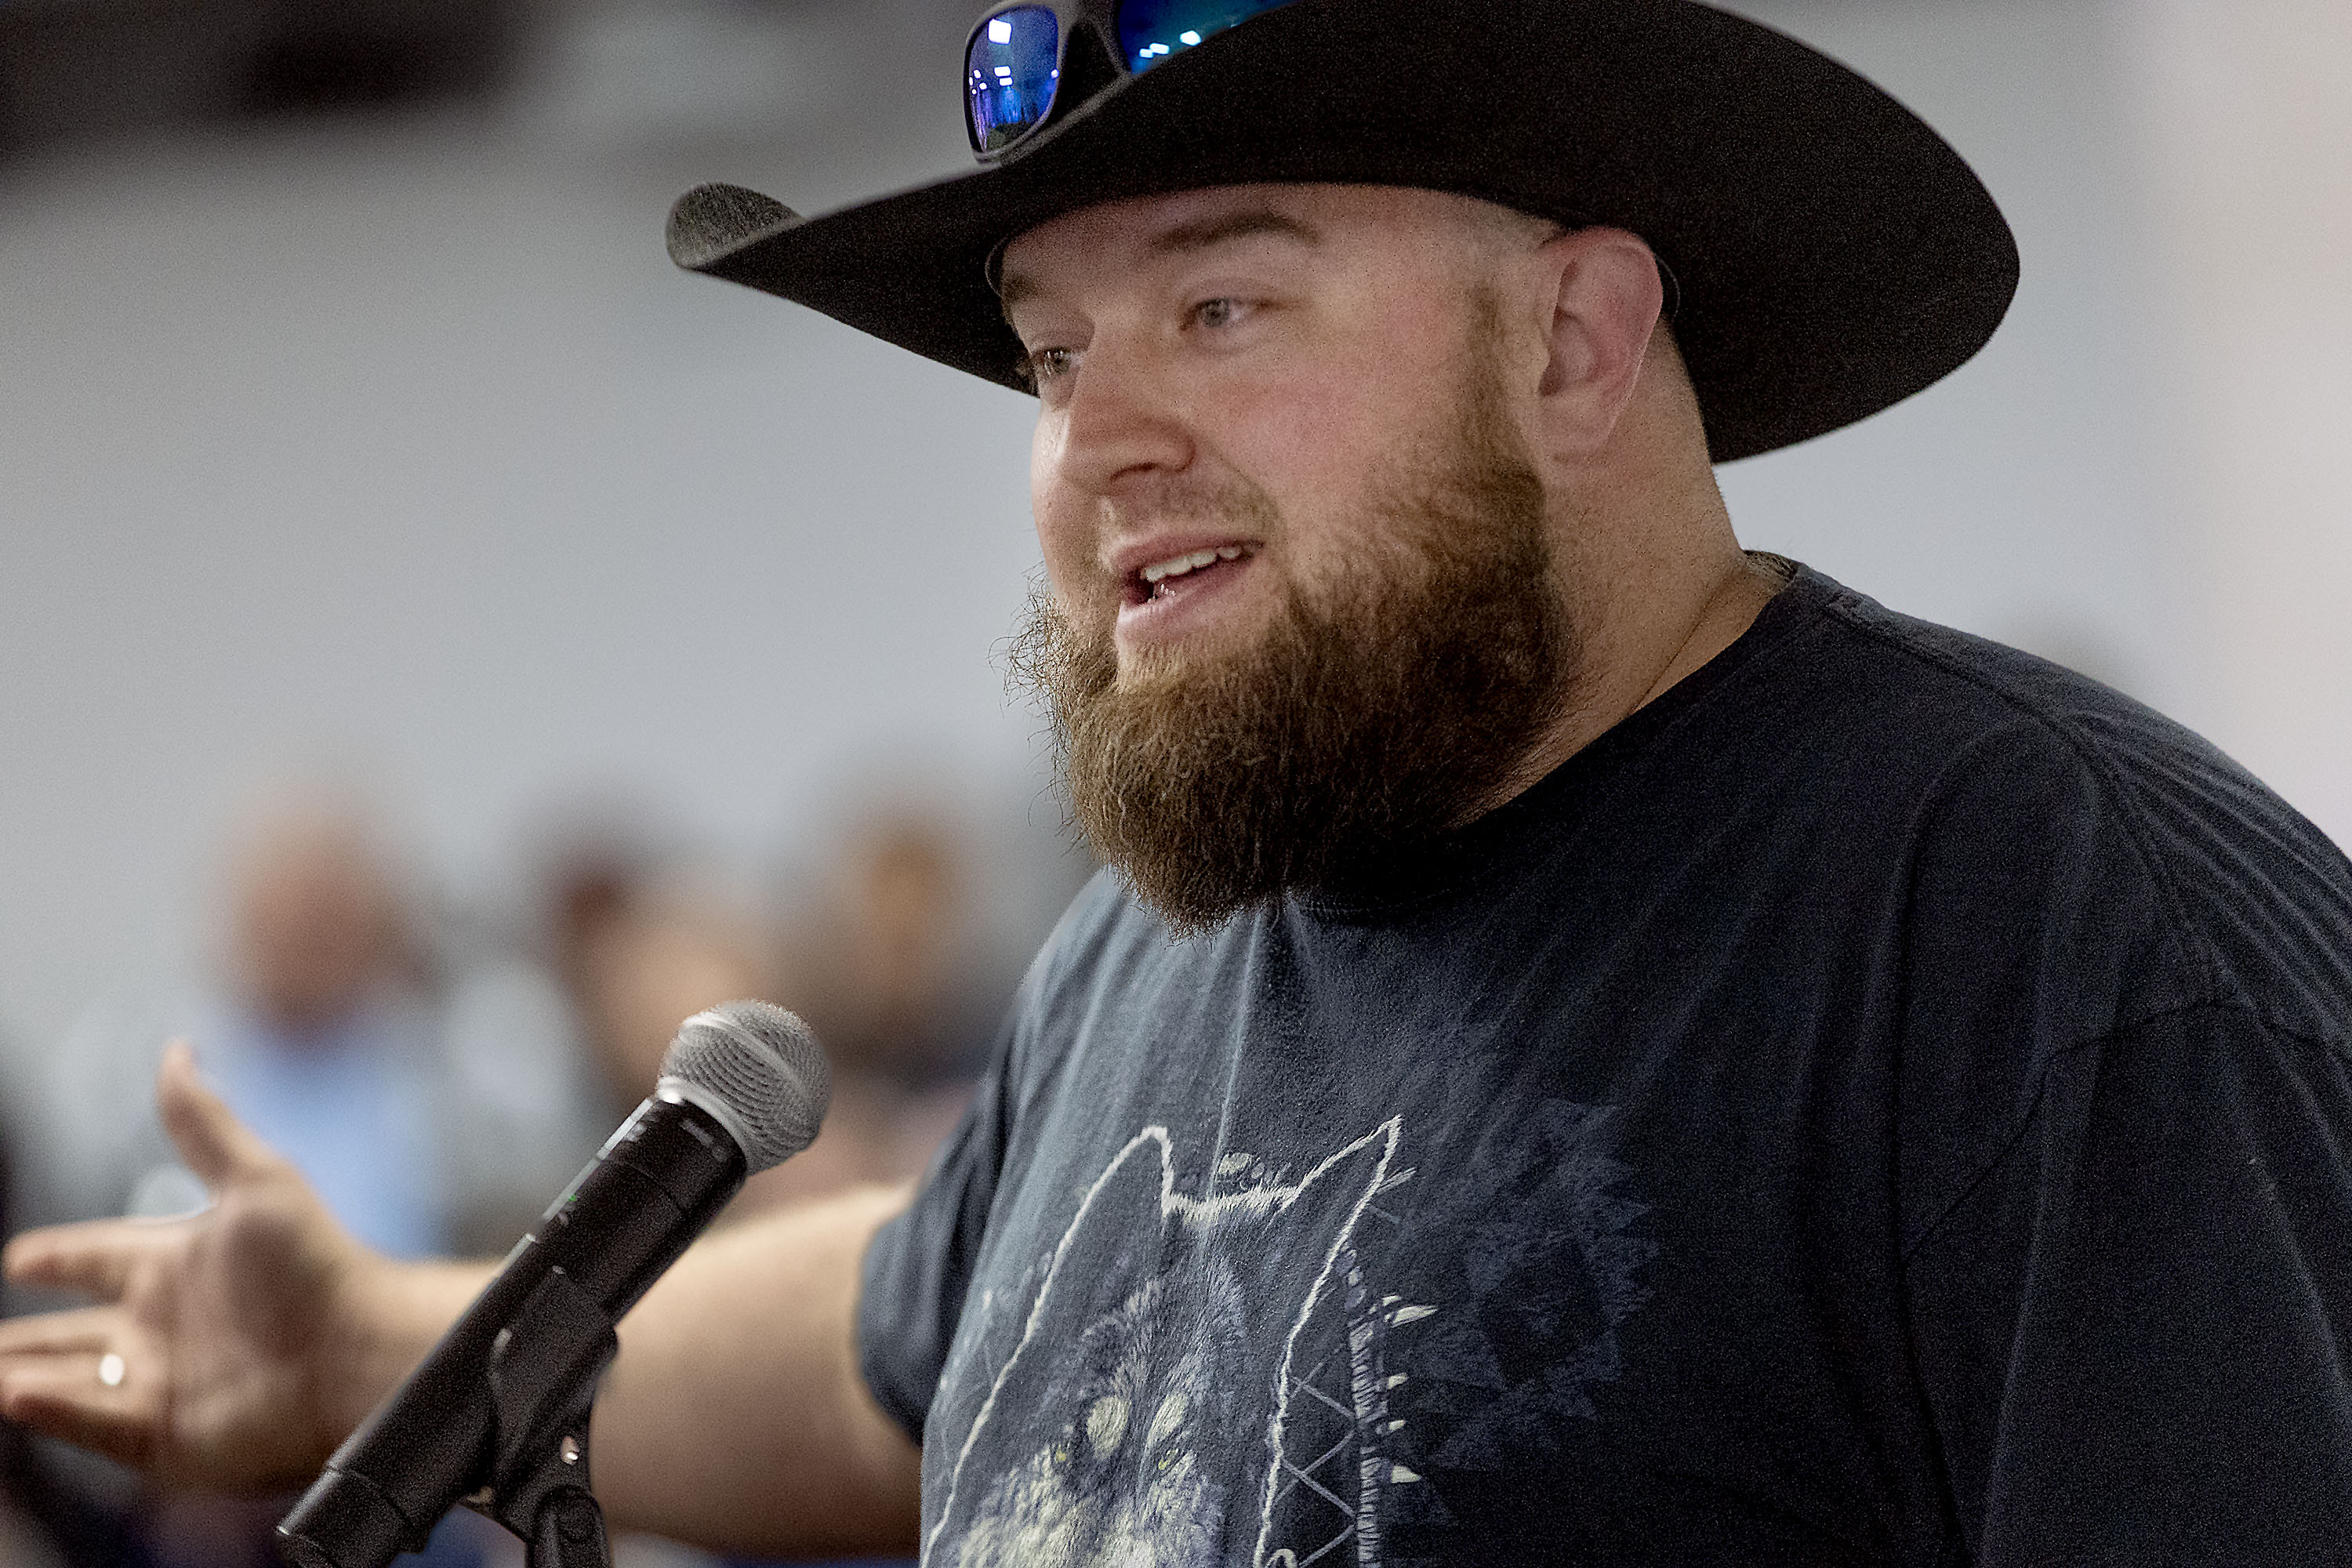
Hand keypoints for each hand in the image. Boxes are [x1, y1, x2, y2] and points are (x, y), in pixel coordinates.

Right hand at [0, 1040, 375, 1491]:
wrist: (358, 1349)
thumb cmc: (318, 1263)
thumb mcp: (254, 1179)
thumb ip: (202, 1123)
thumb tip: (177, 1049)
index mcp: (177, 1264)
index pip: (98, 1258)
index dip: (57, 1256)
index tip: (19, 1257)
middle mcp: (163, 1326)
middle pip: (69, 1332)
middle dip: (17, 1338)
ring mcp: (162, 1383)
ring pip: (67, 1381)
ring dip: (18, 1376)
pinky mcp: (165, 1436)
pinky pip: (91, 1422)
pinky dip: (51, 1410)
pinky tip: (14, 1396)